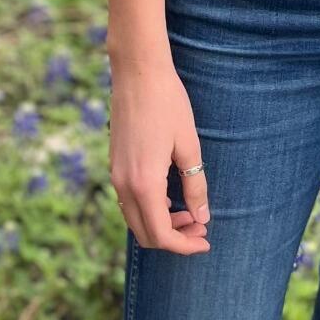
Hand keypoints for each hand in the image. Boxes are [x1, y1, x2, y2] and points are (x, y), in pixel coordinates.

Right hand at [109, 60, 211, 254]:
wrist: (137, 73)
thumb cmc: (168, 104)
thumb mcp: (189, 145)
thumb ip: (195, 185)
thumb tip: (202, 217)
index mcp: (144, 184)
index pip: (161, 234)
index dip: (184, 246)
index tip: (206, 241)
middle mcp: (123, 185)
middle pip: (145, 234)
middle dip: (174, 238)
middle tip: (201, 226)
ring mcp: (115, 176)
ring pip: (135, 219)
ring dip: (161, 223)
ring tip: (190, 211)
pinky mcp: (114, 165)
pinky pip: (129, 202)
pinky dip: (150, 209)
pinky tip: (171, 196)